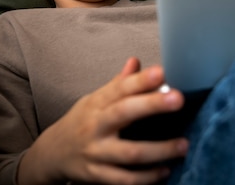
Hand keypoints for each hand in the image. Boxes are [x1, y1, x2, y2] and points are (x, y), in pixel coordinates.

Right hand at [17, 57, 187, 184]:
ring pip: (130, 153)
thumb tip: (136, 62)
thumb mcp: (94, 100)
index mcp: (97, 104)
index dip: (140, 80)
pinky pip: (125, 179)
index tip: (162, 72)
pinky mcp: (97, 176)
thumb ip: (118, 85)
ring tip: (183, 145)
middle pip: (123, 113)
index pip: (120, 88)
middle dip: (151, 105)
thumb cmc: (80, 123)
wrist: (51, 154)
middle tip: (178, 98)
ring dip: (159, 150)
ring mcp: (96, 152)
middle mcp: (95, 126)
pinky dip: (146, 178)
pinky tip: (164, 171)